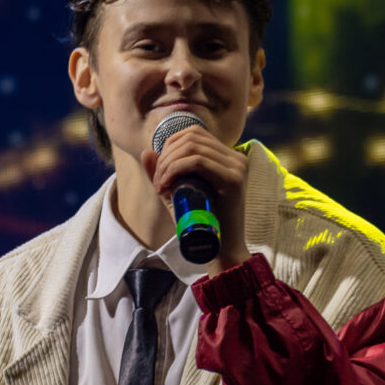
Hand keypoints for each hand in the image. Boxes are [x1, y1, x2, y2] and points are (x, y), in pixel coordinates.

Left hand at [140, 127, 251, 271]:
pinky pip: (198, 161)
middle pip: (192, 137)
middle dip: (166, 156)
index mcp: (228, 158)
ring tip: (161, 184)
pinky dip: (176, 169)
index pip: (195, 133)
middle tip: (158, 181)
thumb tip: (146, 151)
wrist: (222, 250)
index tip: (160, 171)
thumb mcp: (177, 195)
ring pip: (192, 147)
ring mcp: (237, 167)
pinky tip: (167, 184)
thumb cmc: (201, 225)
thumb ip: (163, 173)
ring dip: (168, 163)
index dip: (170, 145)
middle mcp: (236, 158)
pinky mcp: (233, 179)